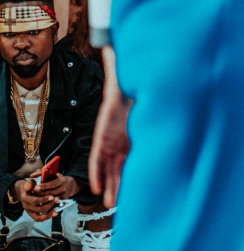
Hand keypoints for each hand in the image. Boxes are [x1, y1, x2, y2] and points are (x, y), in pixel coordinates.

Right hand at [11, 178, 57, 221]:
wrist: (24, 192)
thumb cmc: (29, 186)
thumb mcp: (29, 182)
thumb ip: (29, 184)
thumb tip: (29, 186)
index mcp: (25, 198)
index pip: (35, 201)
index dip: (44, 199)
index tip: (52, 196)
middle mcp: (26, 206)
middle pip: (39, 209)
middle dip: (49, 205)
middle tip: (57, 199)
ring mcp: (29, 212)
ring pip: (39, 218)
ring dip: (49, 214)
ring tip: (57, 211)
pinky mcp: (32, 215)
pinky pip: (40, 219)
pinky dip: (47, 217)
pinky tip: (54, 213)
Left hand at [30, 171, 82, 199]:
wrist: (70, 185)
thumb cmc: (57, 178)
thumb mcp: (53, 173)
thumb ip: (41, 172)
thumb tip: (32, 175)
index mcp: (61, 180)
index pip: (52, 184)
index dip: (44, 186)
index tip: (36, 187)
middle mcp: (63, 188)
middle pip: (50, 192)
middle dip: (41, 193)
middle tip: (33, 192)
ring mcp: (63, 195)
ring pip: (51, 199)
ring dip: (42, 198)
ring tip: (34, 196)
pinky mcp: (62, 200)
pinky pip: (53, 203)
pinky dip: (46, 202)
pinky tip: (40, 201)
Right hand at [89, 46, 130, 207]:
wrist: (141, 83)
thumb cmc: (129, 79)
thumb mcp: (123, 73)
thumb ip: (116, 63)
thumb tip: (110, 48)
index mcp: (108, 123)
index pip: (99, 148)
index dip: (96, 167)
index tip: (94, 184)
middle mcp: (113, 135)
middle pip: (107, 163)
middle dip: (106, 182)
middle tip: (107, 202)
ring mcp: (122, 140)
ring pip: (117, 167)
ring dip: (115, 184)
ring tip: (114, 203)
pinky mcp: (132, 142)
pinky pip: (127, 162)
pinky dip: (125, 176)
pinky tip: (126, 189)